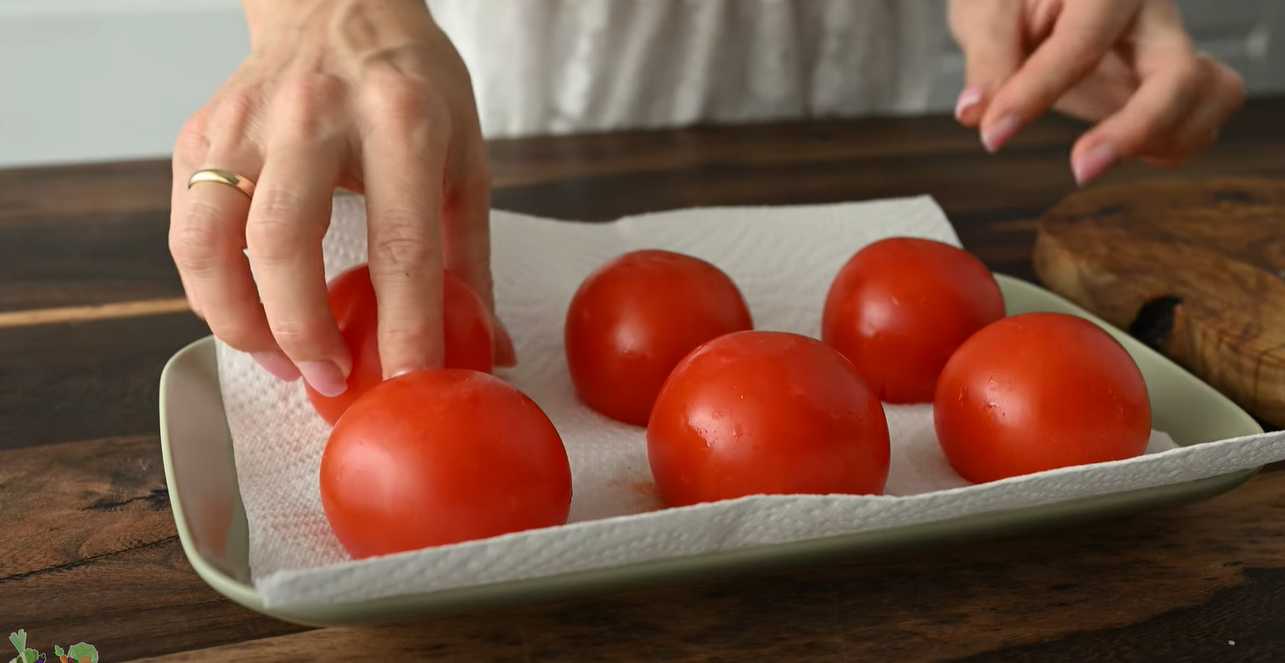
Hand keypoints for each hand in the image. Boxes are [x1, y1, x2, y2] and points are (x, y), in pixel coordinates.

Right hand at [170, 0, 513, 396]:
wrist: (340, 4)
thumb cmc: (412, 86)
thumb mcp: (466, 161)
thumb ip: (472, 262)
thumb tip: (491, 353)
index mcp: (402, 120)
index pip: (403, 245)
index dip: (405, 327)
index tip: (406, 384)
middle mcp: (314, 115)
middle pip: (285, 244)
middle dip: (302, 332)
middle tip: (328, 378)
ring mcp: (246, 121)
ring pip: (211, 242)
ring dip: (239, 321)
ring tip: (281, 359)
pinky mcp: (201, 132)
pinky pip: (188, 230)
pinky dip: (211, 289)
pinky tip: (249, 314)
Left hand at [949, 0, 1245, 184]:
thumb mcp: (988, 12)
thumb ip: (988, 59)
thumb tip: (976, 113)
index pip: (1083, 43)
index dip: (1037, 93)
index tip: (993, 134)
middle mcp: (1153, 14)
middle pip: (1183, 75)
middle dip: (1137, 129)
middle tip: (1080, 169)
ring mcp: (1169, 47)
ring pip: (1215, 96)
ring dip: (1163, 140)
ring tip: (1094, 156)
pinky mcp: (1171, 81)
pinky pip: (1202, 117)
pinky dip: (1170, 144)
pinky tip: (1114, 147)